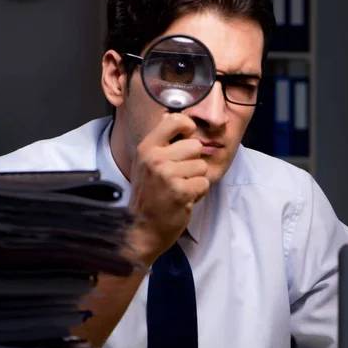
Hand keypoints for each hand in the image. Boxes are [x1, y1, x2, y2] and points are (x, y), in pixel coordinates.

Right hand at [127, 113, 209, 264]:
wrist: (142, 228)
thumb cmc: (150, 194)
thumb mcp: (147, 162)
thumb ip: (163, 143)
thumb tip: (185, 121)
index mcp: (147, 147)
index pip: (175, 120)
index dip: (188, 128)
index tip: (186, 138)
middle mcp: (155, 158)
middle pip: (195, 146)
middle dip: (193, 162)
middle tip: (179, 176)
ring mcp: (167, 175)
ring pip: (202, 166)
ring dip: (196, 179)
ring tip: (180, 188)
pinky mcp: (180, 191)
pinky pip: (204, 183)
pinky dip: (198, 193)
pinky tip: (184, 199)